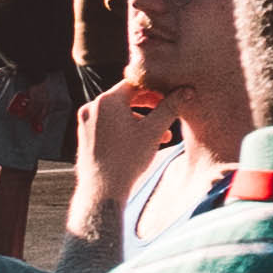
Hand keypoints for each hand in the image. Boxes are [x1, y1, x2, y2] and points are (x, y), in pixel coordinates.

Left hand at [75, 69, 174, 196]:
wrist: (103, 189)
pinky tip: (141, 141)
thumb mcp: (154, 130)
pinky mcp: (85, 135)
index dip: (156, 88)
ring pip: (118, 111)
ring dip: (140, 118)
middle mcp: (93, 106)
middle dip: (150, 105)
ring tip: (159, 133)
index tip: (170, 97)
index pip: (135, 83)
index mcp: (108, 100)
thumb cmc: (128, 159)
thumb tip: (187, 90)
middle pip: (126, 96)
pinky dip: (126, 127)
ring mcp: (86, 121)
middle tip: (167, 112)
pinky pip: (109, 123)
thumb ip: (171, 107)